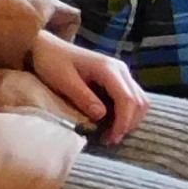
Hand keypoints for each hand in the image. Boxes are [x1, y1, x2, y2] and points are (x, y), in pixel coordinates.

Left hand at [26, 35, 147, 143]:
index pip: (127, 99)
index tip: (110, 139)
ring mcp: (121, 73)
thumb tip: (101, 115)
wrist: (47, 47)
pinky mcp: (118, 78)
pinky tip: (112, 123)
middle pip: (139, 101)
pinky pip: (132, 98)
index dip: (123, 122)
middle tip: (110, 140)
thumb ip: (83, 97)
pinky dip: (127, 114)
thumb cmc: (52, 62)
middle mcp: (120, 69)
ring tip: (111, 134)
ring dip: (130, 120)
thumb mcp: (63, 80)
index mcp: (108, 68)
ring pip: (140, 101)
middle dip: (128, 124)